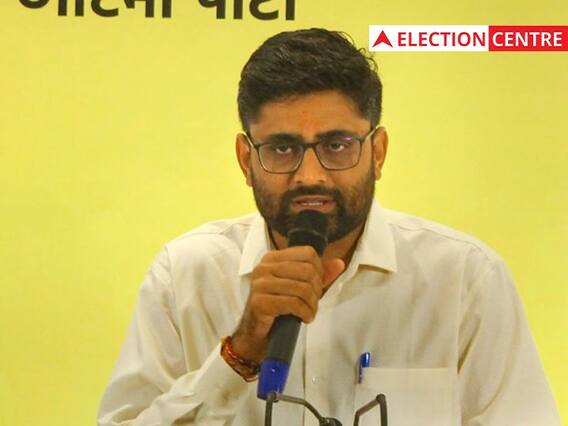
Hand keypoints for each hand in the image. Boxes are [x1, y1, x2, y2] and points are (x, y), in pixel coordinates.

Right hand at [232, 246, 343, 362]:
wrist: (256, 332)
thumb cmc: (279, 306)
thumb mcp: (300, 287)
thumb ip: (319, 274)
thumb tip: (339, 263)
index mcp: (272, 258)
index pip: (307, 253)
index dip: (319, 270)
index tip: (316, 286)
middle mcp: (264, 267)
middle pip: (307, 271)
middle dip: (317, 290)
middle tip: (313, 302)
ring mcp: (260, 284)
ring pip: (302, 288)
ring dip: (312, 305)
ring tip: (309, 312)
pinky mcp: (260, 302)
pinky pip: (294, 303)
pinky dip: (305, 313)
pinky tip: (305, 318)